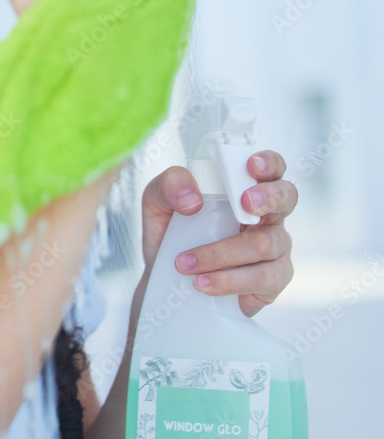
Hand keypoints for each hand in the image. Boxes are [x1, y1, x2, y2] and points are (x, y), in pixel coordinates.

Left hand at [140, 150, 296, 316]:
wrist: (169, 282)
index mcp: (244, 190)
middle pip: (288, 197)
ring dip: (220, 253)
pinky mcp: (273, 280)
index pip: (270, 168)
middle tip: (245, 203)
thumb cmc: (171, 234)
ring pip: (264, 243)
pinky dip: (228, 280)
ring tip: (185, 263)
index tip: (252, 165)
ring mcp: (275, 248)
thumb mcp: (158, 203)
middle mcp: (267, 216)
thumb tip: (193, 198)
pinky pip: (262, 278)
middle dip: (269, 197)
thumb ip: (169, 186)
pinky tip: (203, 283)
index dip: (268, 163)